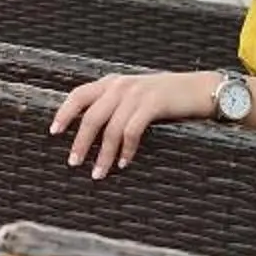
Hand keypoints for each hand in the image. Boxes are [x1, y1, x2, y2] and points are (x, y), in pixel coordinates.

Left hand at [48, 69, 219, 178]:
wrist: (201, 89)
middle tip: (73, 163)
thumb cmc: (167, 98)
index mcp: (112, 83)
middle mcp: (121, 85)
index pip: (79, 95)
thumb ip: (115, 106)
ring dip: (103, 153)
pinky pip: (132, 130)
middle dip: (80, 141)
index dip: (64, 113)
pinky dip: (126, 149)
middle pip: (91, 115)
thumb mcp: (136, 97)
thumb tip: (90, 132)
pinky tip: (124, 163)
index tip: (53, 132)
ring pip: (110, 127)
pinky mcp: (153, 103)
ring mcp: (137, 93)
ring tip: (98, 173)